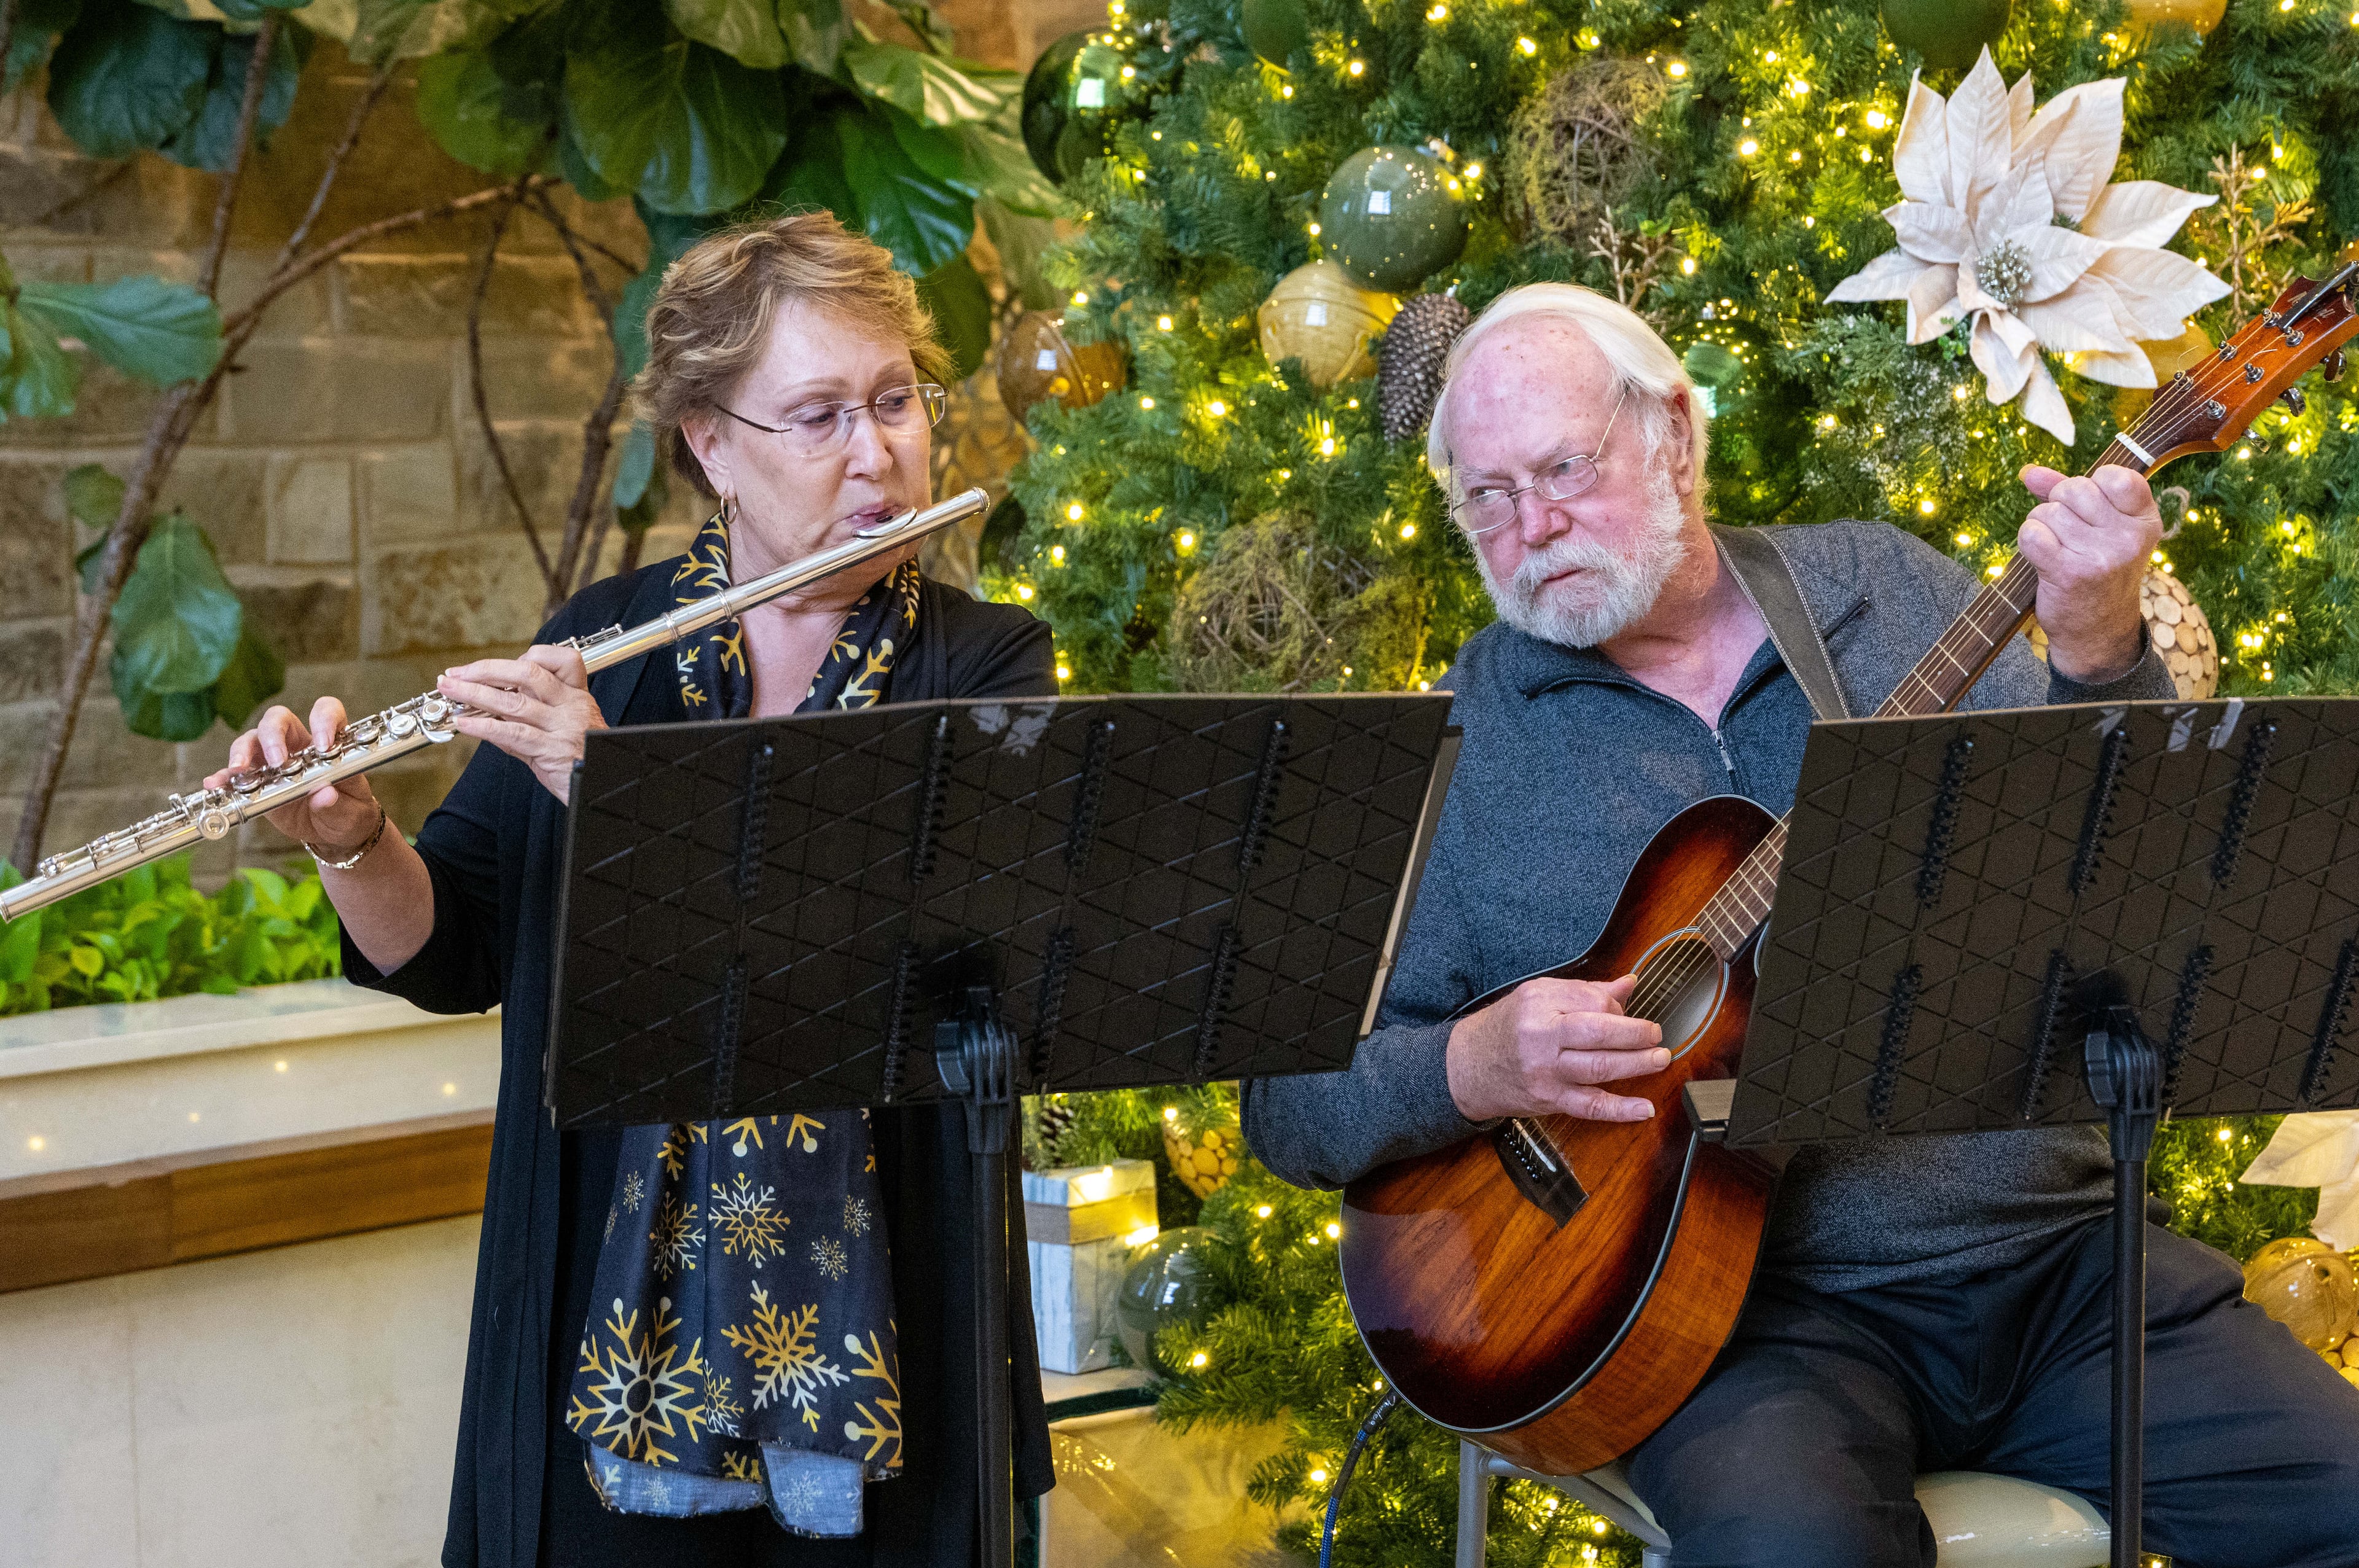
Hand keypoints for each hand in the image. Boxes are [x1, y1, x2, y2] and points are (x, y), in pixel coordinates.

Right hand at [204, 697, 382, 852]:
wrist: (334, 833)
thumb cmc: (349, 811)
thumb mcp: (351, 811)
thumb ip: (338, 803)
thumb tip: (325, 794)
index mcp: (329, 743)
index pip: (326, 712)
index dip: (323, 720)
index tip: (322, 745)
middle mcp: (298, 744)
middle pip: (278, 720)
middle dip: (273, 735)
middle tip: (277, 762)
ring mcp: (273, 759)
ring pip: (252, 740)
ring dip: (242, 751)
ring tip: (239, 770)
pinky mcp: (256, 780)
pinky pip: (235, 773)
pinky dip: (224, 776)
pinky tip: (216, 784)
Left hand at [437, 645, 604, 803]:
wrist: (605, 788)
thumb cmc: (582, 760)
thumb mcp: (562, 730)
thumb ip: (528, 718)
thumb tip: (489, 711)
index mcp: (577, 696)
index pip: (561, 659)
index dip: (530, 656)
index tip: (500, 667)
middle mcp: (572, 706)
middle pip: (528, 674)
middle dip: (486, 670)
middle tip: (457, 674)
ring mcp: (563, 727)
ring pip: (514, 701)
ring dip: (475, 694)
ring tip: (450, 691)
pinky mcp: (552, 750)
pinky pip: (513, 734)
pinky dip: (484, 727)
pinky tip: (465, 724)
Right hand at [1444, 973, 1668, 1122]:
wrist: (1466, 1067)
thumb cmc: (1505, 1029)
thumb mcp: (1536, 997)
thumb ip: (1584, 991)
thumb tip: (1629, 983)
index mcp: (1538, 1002)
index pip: (1591, 1000)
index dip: (1616, 1006)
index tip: (1626, 1012)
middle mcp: (1541, 1036)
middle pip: (1597, 1032)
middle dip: (1634, 1033)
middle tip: (1656, 1034)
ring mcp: (1545, 1071)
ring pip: (1598, 1068)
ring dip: (1636, 1065)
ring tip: (1659, 1059)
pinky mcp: (1549, 1099)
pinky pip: (1590, 1106)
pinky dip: (1620, 1109)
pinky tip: (1644, 1108)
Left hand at [2017, 464, 2160, 682]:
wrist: (2098, 632)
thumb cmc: (2096, 572)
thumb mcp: (2100, 529)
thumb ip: (2067, 494)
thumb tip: (2029, 472)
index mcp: (2145, 521)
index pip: (2115, 475)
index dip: (2090, 486)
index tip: (2091, 511)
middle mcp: (2128, 537)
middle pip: (2073, 489)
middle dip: (2059, 506)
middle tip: (2069, 535)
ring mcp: (2101, 555)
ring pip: (2048, 512)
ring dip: (2042, 527)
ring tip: (2058, 551)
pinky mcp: (2070, 572)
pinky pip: (2032, 533)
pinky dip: (2028, 541)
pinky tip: (2042, 558)